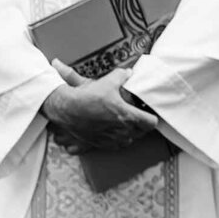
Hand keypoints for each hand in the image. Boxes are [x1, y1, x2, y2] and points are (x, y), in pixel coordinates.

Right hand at [41, 64, 158, 153]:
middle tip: (137, 116)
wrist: (66, 109)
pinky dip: (118, 139)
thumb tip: (128, 72)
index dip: (151, 117)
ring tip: (126, 123)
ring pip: (130, 140)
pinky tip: (114, 131)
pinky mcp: (101, 144)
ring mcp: (111, 139)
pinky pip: (117, 145)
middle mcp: (122, 130)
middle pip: (142, 132)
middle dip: (141, 125)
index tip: (147, 112)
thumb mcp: (108, 82)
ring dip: (130, 133)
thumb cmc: (89, 97)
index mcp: (128, 116)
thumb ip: (122, 76)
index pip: (151, 123)